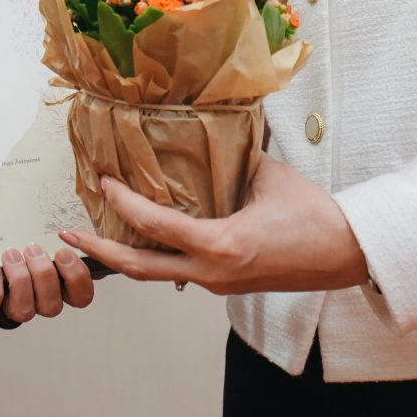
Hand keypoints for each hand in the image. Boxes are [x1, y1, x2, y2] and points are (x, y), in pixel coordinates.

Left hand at [0, 242, 96, 326]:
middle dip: (43, 274)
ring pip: (24, 311)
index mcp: (60, 288)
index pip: (81, 298)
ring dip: (19, 279)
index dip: (77, 279)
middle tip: (33, 248)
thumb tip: (76, 233)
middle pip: (52, 307)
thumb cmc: (23, 245)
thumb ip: (64, 238)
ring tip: (12, 254)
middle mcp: (40, 302)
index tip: (63, 252)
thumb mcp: (47, 237)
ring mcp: (14, 307)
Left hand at [60, 158, 367, 296]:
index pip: (154, 226)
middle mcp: (211, 272)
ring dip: (126, 255)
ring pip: (158, 274)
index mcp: (220, 245)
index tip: (103, 183)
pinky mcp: (226, 284)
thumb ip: (233, 159)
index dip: (123, 203)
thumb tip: (208, 133)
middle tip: (69, 237)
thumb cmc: (315, 218)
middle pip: (139, 268)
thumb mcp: (268, 177)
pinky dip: (157, 255)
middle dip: (100, 253)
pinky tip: (146, 238)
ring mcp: (218, 283)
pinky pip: (181, 271)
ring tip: (97, 237)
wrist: (346, 255)